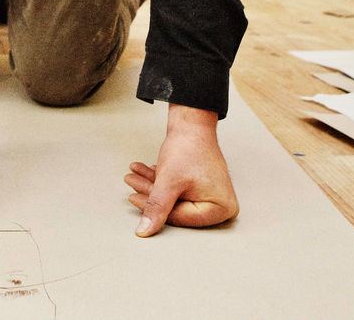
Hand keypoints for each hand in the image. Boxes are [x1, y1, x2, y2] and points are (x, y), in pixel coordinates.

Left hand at [124, 103, 238, 236]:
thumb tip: (145, 231)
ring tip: (134, 175)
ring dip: (151, 186)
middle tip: (132, 184)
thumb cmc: (189, 148)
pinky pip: (177, 189)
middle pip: (177, 208)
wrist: (193, 122)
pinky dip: (160, 181)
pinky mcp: (202, 186)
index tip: (134, 198)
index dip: (154, 209)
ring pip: (174, 197)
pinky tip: (142, 171)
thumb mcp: (169, 181)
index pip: (181, 218)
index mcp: (221, 208)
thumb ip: (157, 208)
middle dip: (150, 194)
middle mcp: (221, 205)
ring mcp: (212, 195)